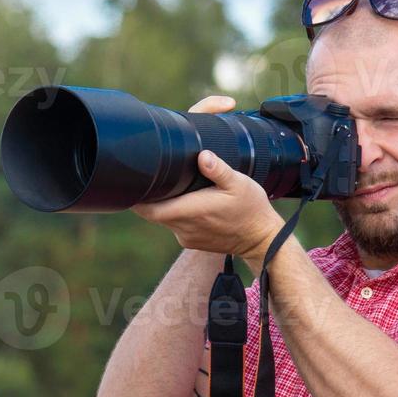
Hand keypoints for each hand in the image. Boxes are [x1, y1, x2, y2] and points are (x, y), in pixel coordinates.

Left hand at [131, 95, 286, 265]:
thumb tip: (203, 155)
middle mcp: (183, 227)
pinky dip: (177, 214)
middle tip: (154, 177)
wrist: (262, 241)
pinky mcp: (191, 241)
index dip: (136, 197)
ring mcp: (186, 236)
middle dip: (149, 196)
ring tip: (173, 186)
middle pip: (152, 212)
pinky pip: (175, 225)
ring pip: (163, 218)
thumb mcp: (239, 184)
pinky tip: (189, 202)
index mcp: (190, 211)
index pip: (147, 208)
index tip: (136, 180)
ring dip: (164, 204)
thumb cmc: (251, 210)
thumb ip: (219, 169)